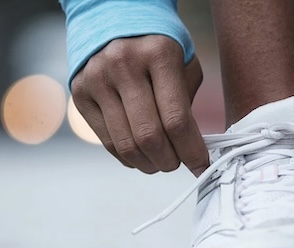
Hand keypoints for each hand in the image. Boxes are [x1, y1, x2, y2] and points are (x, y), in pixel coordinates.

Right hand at [71, 35, 207, 175]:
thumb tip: (192, 149)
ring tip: (161, 163)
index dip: (191, 151)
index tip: (201, 167)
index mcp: (158, 55)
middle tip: (179, 164)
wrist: (114, 21)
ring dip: (148, 164)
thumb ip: (188, 104)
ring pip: (126, 144)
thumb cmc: (158, 49)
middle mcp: (123, 65)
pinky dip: (128, 157)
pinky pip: (107, 140)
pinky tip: (141, 156)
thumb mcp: (184, 65)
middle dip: (170, 161)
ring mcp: (97, 79)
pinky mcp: (80, 94)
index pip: (176, 119)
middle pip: (149, 136)